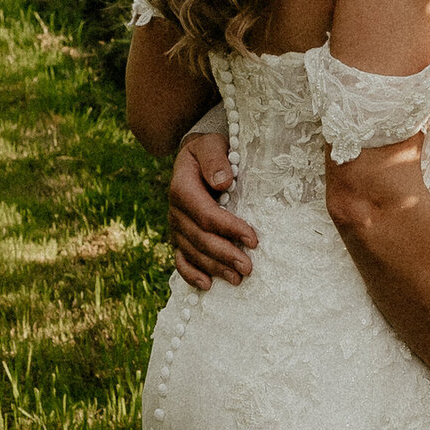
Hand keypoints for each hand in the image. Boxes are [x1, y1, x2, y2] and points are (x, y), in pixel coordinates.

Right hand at [169, 133, 255, 289]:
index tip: (253, 239)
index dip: (230, 229)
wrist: (195, 158)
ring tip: (237, 279)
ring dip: (214, 268)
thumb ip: (215, 160)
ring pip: (192, 253)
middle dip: (225, 255)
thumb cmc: (209, 151)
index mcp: (182, 188)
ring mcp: (176, 226)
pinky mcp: (179, 237)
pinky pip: (180, 259)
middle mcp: (175, 211)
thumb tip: (223, 181)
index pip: (207, 215)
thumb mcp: (212, 145)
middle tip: (248, 268)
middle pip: (200, 239)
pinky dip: (191, 274)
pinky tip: (207, 285)